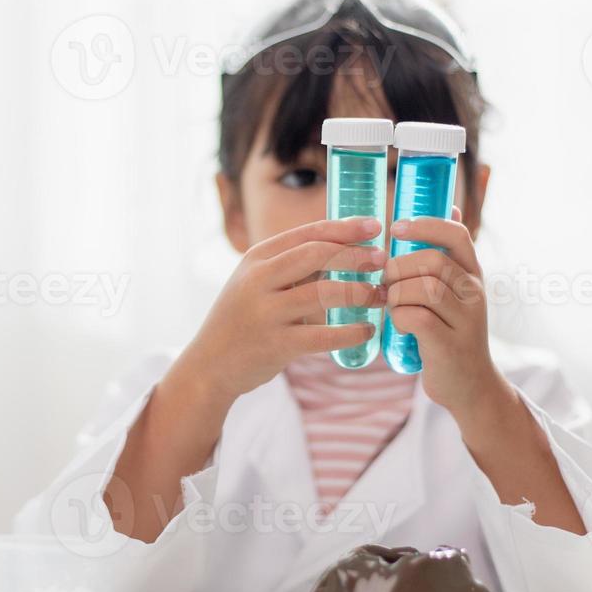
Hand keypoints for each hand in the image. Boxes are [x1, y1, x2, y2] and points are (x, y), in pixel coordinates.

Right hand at [174, 216, 386, 404]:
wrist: (209, 365)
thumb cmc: (242, 319)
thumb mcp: (256, 283)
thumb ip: (291, 266)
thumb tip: (344, 248)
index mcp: (256, 258)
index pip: (307, 233)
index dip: (345, 228)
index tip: (374, 226)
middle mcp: (258, 280)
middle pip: (317, 255)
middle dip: (355, 255)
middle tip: (382, 260)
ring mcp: (266, 312)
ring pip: (324, 294)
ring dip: (360, 292)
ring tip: (380, 295)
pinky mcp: (276, 345)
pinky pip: (324, 335)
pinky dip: (351, 332)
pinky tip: (367, 330)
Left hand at [382, 207, 512, 422]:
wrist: (470, 386)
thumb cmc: (452, 333)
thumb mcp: (456, 290)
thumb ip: (449, 255)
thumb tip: (450, 207)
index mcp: (473, 273)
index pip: (456, 234)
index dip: (424, 225)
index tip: (396, 228)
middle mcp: (474, 292)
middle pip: (433, 261)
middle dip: (398, 268)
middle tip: (385, 283)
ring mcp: (465, 319)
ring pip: (423, 289)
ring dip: (396, 294)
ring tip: (392, 305)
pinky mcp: (449, 344)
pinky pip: (416, 318)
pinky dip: (399, 318)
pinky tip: (399, 325)